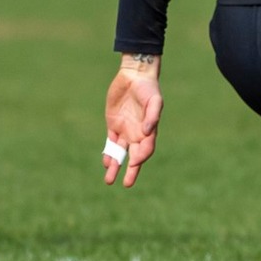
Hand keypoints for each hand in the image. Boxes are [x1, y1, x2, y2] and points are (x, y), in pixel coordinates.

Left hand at [103, 54, 161, 185]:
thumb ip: (153, 114)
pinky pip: (111, 143)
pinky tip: (106, 163)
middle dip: (131, 171)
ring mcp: (125, 130)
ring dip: (116, 166)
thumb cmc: (148, 87)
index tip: (135, 163)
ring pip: (120, 153)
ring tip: (109, 181)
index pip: (146, 148)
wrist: (134, 75)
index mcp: (149, 129)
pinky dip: (108, 153)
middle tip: (127, 184)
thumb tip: (148, 130)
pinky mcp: (113, 124)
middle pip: (135, 156)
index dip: (141, 157)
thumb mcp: (154, 99)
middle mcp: (138, 133)